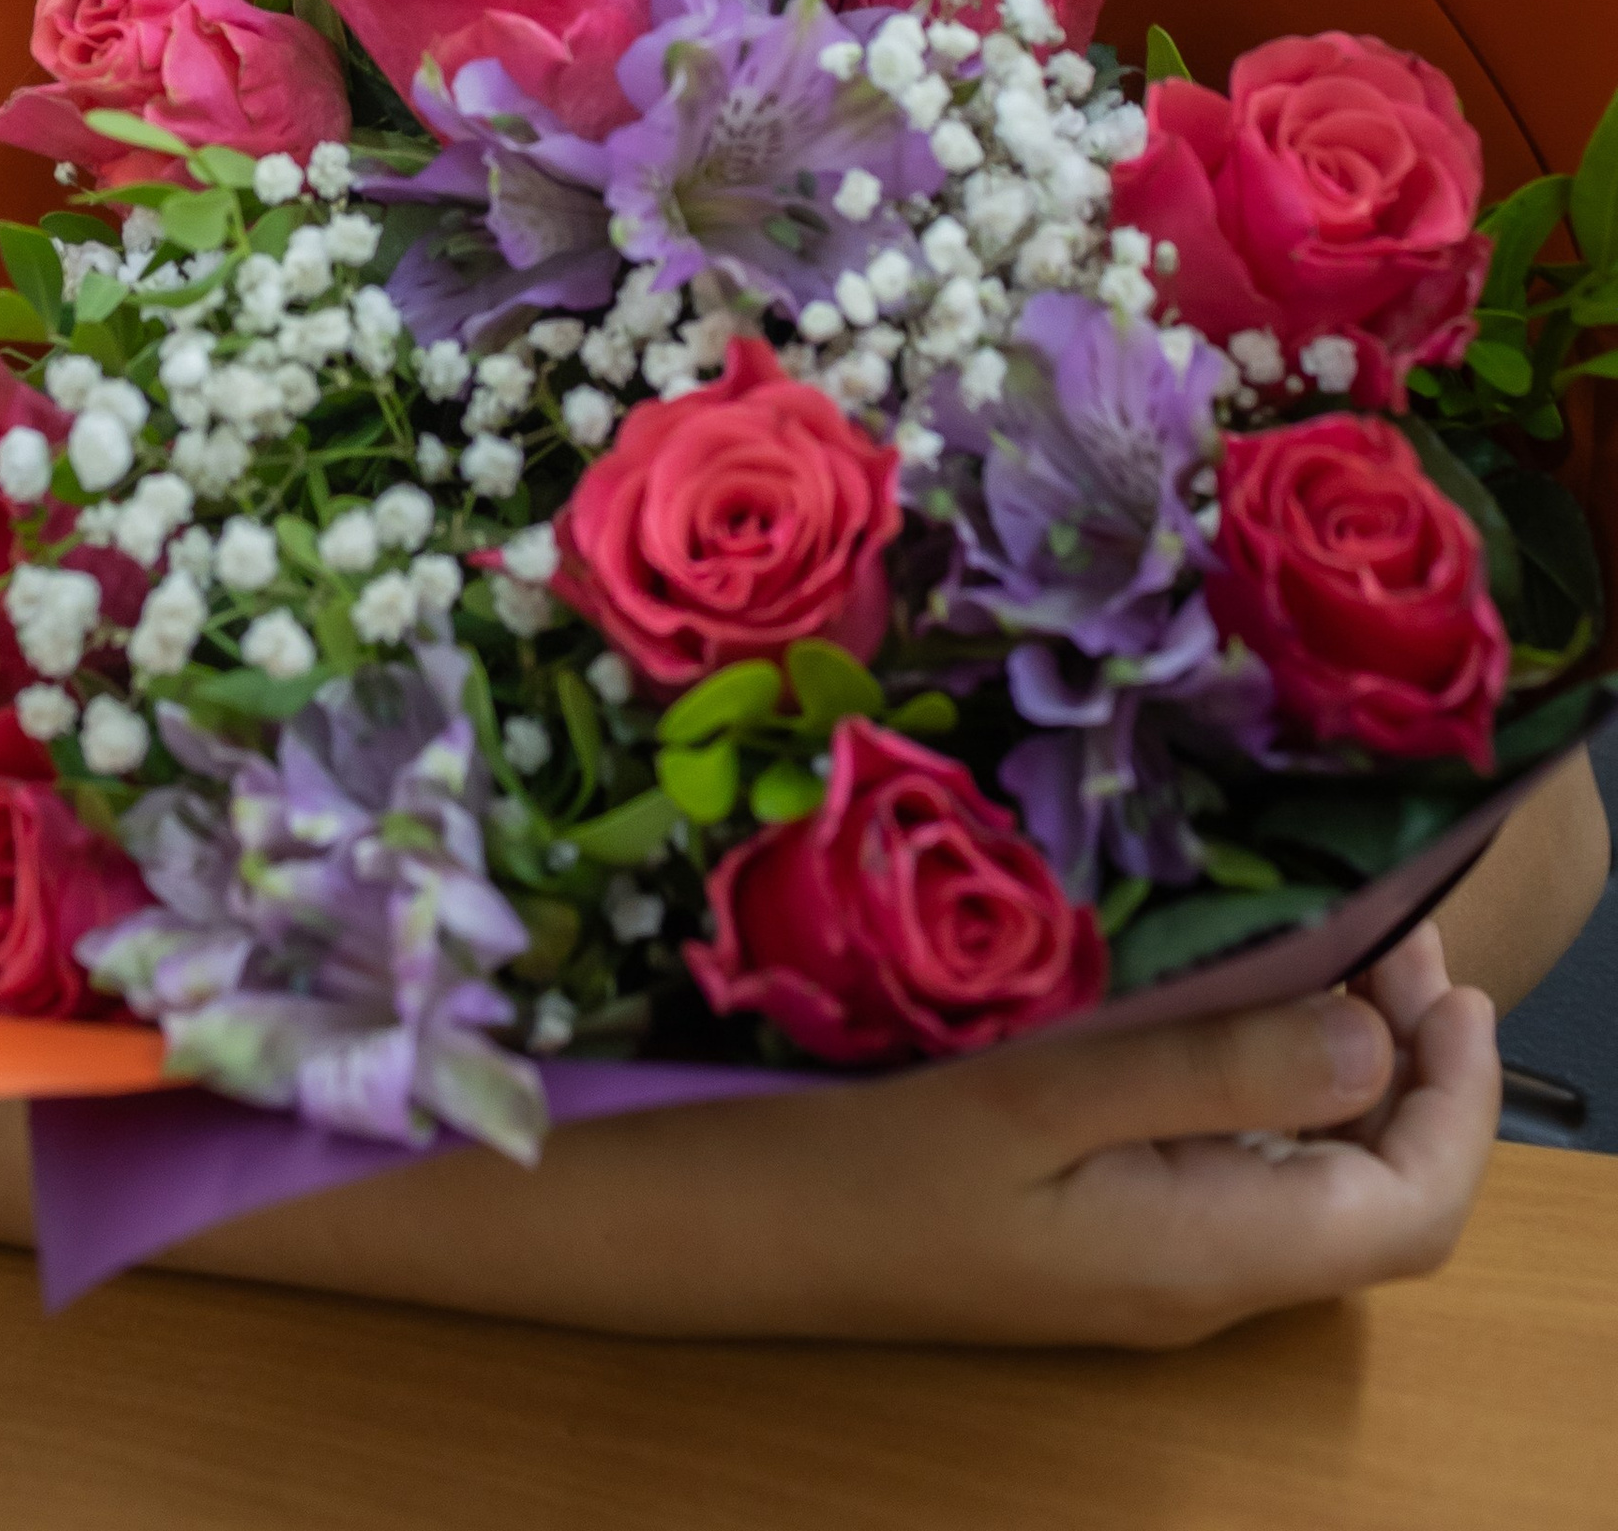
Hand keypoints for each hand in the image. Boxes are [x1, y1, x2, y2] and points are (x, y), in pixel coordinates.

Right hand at [714, 942, 1499, 1345]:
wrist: (761, 1237)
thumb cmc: (887, 1162)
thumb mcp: (1049, 1097)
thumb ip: (1216, 1073)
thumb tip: (1371, 1040)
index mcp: (1207, 1253)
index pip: (1409, 1209)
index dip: (1459, 1099)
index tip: (1446, 974)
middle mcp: (1209, 1281)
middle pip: (1383, 1205)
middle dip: (1420, 1076)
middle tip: (1395, 938)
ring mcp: (1166, 1270)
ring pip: (1323, 1194)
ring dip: (1358, 1083)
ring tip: (1340, 955)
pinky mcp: (1125, 1242)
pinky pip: (1253, 1183)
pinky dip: (1287, 1100)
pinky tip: (1244, 1017)